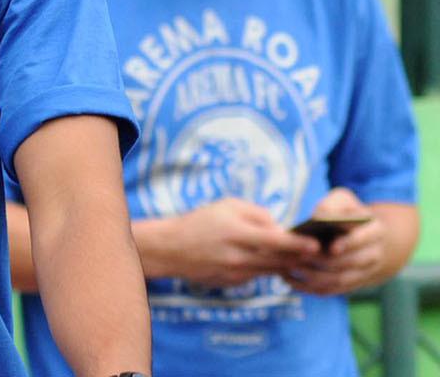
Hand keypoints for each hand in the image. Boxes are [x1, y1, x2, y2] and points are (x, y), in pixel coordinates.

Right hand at [168, 198, 319, 288]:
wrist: (171, 248)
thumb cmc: (201, 221)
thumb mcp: (227, 206)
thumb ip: (257, 214)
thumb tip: (280, 228)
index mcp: (238, 233)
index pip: (277, 241)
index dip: (300, 244)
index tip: (317, 244)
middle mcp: (239, 256)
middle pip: (279, 259)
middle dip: (300, 256)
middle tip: (318, 251)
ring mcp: (236, 272)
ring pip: (271, 270)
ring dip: (286, 263)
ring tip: (298, 255)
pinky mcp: (234, 282)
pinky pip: (257, 275)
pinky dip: (265, 267)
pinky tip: (266, 259)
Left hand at [286, 188, 387, 295]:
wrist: (359, 234)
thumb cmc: (344, 212)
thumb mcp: (342, 200)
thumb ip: (332, 204)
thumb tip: (318, 216)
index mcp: (375, 231)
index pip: (364, 239)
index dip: (348, 244)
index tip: (331, 247)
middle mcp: (374, 254)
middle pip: (350, 263)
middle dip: (324, 261)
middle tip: (299, 257)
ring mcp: (364, 272)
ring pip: (340, 280)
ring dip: (314, 276)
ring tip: (290, 267)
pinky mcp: (350, 285)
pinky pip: (332, 290)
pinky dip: (311, 288)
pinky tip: (290, 280)